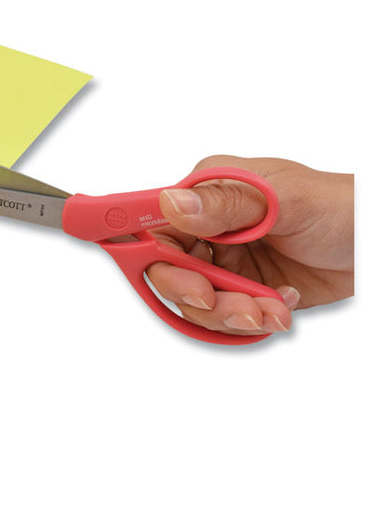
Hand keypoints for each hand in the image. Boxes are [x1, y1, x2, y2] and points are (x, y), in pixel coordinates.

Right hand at [146, 156, 353, 335]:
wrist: (377, 243)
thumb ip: (227, 203)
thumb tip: (172, 203)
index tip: (169, 276)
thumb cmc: (340, 207)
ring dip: (231, 313)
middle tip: (229, 302)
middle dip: (199, 295)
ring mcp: (225, 259)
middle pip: (170, 271)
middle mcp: (209, 227)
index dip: (152, 253)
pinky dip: (250, 320)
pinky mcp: (243, 288)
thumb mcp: (285, 200)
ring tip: (270, 310)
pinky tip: (280, 306)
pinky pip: (225, 316)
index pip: (157, 224)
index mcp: (208, 193)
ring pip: (198, 301)